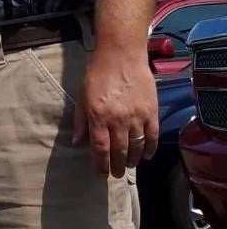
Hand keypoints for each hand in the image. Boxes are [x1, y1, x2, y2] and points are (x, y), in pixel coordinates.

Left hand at [72, 42, 158, 177]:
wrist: (122, 54)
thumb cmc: (98, 72)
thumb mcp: (82, 95)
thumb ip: (80, 120)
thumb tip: (77, 143)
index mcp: (98, 115)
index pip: (100, 148)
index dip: (100, 165)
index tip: (100, 175)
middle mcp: (118, 119)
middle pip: (119, 152)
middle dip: (117, 167)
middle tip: (116, 174)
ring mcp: (137, 116)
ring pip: (136, 147)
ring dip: (132, 160)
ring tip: (128, 165)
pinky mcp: (152, 112)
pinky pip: (152, 136)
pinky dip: (149, 149)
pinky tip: (145, 155)